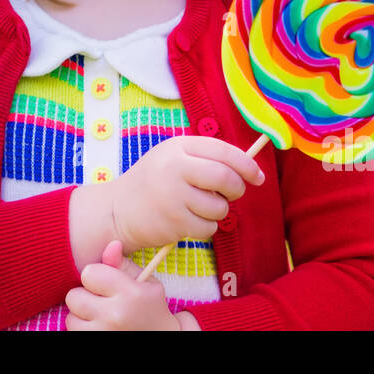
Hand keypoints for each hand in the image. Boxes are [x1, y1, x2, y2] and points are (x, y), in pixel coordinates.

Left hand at [65, 239, 179, 329]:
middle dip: (85, 296)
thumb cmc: (150, 308)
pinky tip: (98, 327)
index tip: (104, 284)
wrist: (162, 338)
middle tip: (101, 301)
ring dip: (81, 316)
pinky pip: (72, 331)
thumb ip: (123, 264)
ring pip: (70, 317)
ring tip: (99, 316)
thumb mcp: (145, 283)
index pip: (89, 273)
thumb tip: (112, 245)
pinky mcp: (95, 343)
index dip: (95, 276)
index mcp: (130, 293)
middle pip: (74, 296)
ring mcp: (104, 334)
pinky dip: (82, 328)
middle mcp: (115, 315)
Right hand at [110, 136, 263, 251]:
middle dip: (237, 189)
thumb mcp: (172, 158)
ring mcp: (173, 196)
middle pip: (226, 178)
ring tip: (199, 208)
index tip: (257, 176)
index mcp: (177, 147)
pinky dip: (206, 227)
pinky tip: (188, 221)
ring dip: (218, 211)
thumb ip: (205, 158)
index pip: (223, 151)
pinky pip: (208, 227)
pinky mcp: (173, 222)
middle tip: (232, 195)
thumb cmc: (153, 183)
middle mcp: (174, 168)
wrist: (116, 210)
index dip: (246, 164)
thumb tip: (248, 169)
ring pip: (220, 207)